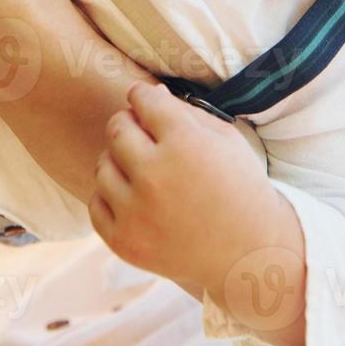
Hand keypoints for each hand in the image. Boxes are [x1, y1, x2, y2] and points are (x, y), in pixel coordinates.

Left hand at [89, 83, 286, 292]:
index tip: (147, 102)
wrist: (248, 254)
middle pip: (116, 128)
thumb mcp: (226, 139)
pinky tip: (135, 198)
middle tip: (144, 134)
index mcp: (185, 143)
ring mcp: (136, 213)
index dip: (144, 96)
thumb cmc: (240, 188)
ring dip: (119, 162)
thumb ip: (185, 111)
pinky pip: (96, 204)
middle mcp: (155, 176)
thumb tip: (147, 92)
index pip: (142, 99)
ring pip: (102, 165)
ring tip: (144, 170)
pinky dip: (111, 198)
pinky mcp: (124, 242)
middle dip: (129, 124)